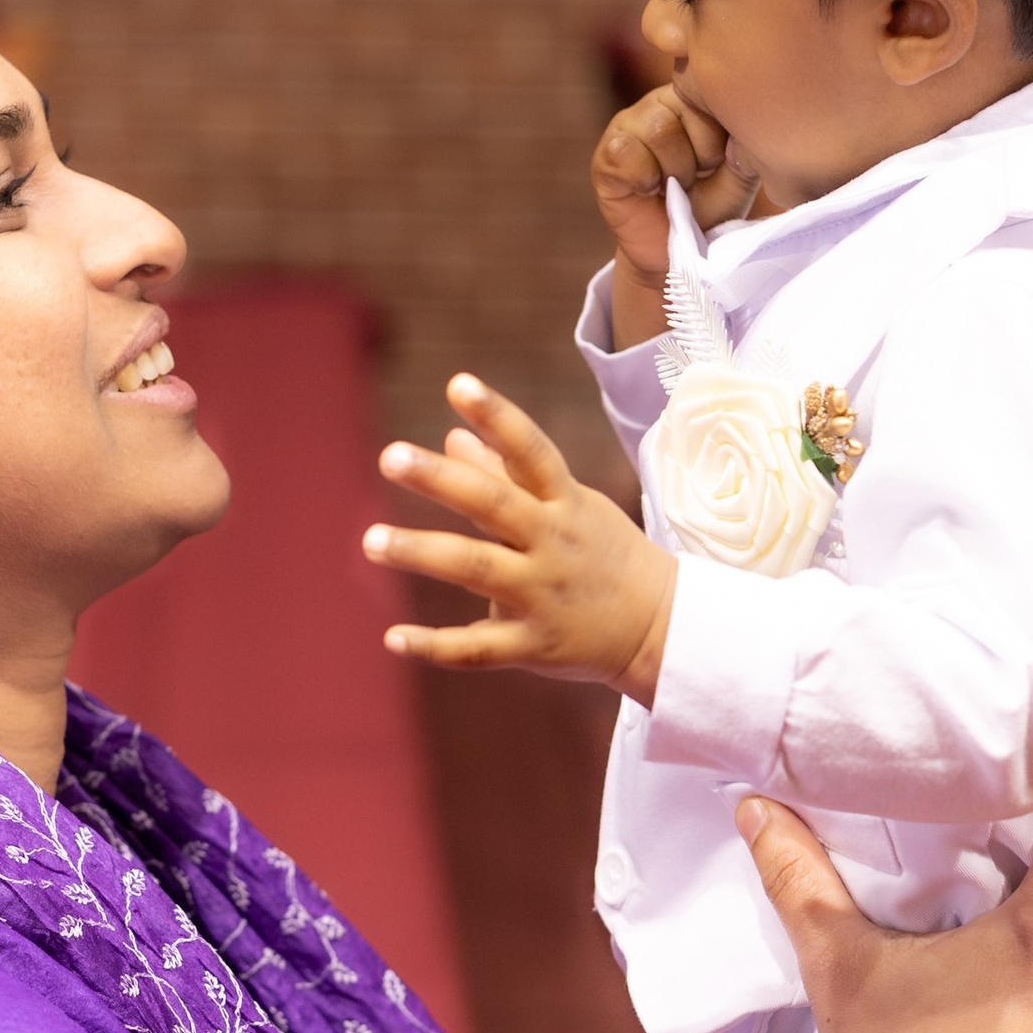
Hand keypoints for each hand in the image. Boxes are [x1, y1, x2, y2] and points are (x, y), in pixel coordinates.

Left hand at [367, 375, 676, 696]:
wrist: (662, 628)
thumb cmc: (602, 553)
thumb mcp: (568, 505)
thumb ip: (506, 475)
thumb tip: (451, 437)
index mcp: (565, 502)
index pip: (532, 450)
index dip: (497, 416)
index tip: (457, 384)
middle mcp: (553, 543)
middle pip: (494, 505)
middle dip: (441, 481)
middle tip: (389, 456)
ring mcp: (543, 596)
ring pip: (477, 568)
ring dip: (421, 551)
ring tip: (370, 539)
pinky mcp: (534, 646)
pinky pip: (478, 648)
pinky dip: (434, 646)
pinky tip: (392, 637)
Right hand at [595, 80, 756, 349]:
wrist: (674, 251)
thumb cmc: (707, 210)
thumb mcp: (737, 179)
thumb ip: (745, 152)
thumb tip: (741, 134)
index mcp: (693, 100)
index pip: (709, 92)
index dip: (719, 135)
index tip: (718, 163)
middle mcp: (659, 104)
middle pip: (684, 110)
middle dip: (699, 156)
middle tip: (694, 180)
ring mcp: (628, 126)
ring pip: (657, 130)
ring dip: (673, 170)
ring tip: (673, 187)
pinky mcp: (606, 155)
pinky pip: (626, 152)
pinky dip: (645, 178)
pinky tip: (649, 191)